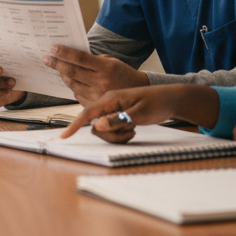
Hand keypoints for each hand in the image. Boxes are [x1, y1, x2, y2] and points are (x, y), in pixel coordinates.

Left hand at [41, 45, 148, 106]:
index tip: (53, 48)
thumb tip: (70, 55)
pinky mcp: (94, 105)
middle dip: (56, 64)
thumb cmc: (122, 73)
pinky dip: (72, 86)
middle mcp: (100, 83)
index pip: (80, 58)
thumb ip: (92, 59)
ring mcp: (96, 96)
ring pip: (72, 84)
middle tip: (46, 58)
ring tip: (56, 66)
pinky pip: (76, 94)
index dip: (64, 53)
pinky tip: (69, 79)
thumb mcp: (111, 61)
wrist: (136, 93)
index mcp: (106, 68)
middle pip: (72, 72)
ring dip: (62, 75)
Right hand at [61, 84, 219, 140]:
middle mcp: (108, 103)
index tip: (64, 136)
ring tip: (133, 129)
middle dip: (110, 135)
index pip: (87, 113)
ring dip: (116, 135)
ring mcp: (113, 110)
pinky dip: (121, 134)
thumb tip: (97, 126)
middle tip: (130, 131)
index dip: (75, 125)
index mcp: (110, 99)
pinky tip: (133, 128)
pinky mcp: (118, 115)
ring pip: (103, 130)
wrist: (170, 98)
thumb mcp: (138, 114)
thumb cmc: (157, 103)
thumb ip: (117, 120)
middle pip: (95, 126)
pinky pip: (111, 130)